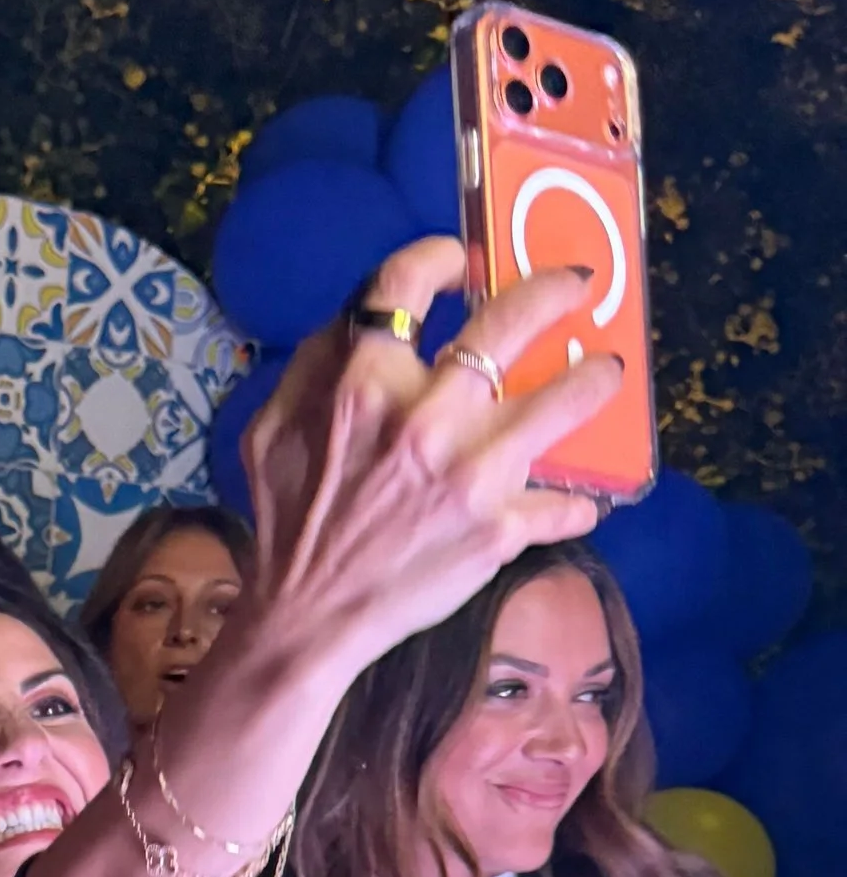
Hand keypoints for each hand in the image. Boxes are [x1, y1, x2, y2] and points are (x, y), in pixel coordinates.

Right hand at [238, 237, 625, 686]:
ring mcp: (470, 476)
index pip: (406, 284)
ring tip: (607, 373)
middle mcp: (425, 421)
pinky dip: (571, 503)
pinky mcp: (498, 531)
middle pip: (509, 323)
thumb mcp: (269, 431)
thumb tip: (361, 317)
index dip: (441, 257)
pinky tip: (578, 498)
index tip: (464, 261)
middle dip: (552, 290)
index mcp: (361, 389)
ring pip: (560, 403)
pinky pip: (557, 506)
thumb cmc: (285, 521)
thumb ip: (313, 366)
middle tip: (575, 285)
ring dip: (594, 380)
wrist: (307, 619)